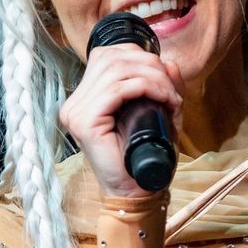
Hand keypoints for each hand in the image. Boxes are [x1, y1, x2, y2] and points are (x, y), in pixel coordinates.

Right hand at [57, 44, 185, 199]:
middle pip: (113, 59)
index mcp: (85, 97)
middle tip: (172, 87)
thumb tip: (170, 62)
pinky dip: (147, 88)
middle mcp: (75, 102)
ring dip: (153, 78)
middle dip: (150, 66)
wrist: (137, 191)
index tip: (165, 77)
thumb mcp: (160, 113)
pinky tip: (164, 98)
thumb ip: (163, 87)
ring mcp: (76, 111)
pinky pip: (118, 90)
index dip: (140, 57)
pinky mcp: (85, 122)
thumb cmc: (146, 155)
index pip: (107, 56)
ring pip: (117, 71)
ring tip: (171, 96)